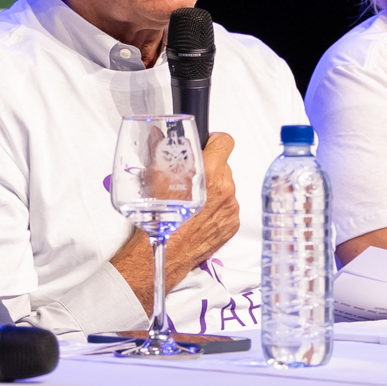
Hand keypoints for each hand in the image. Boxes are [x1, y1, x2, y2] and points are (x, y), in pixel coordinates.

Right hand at [168, 133, 238, 274]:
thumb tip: (159, 136)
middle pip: (223, 166)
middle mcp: (225, 188)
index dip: (215, 141)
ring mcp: (231, 207)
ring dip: (213, 190)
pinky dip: (216, 209)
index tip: (209, 145)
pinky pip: (227, 207)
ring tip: (193, 202)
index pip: (225, 142)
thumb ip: (161, 151)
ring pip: (226, 188)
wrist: (167, 250)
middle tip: (192, 178)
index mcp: (209, 171)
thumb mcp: (154, 176)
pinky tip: (199, 215)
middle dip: (209, 169)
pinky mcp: (232, 223)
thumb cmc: (160, 217)